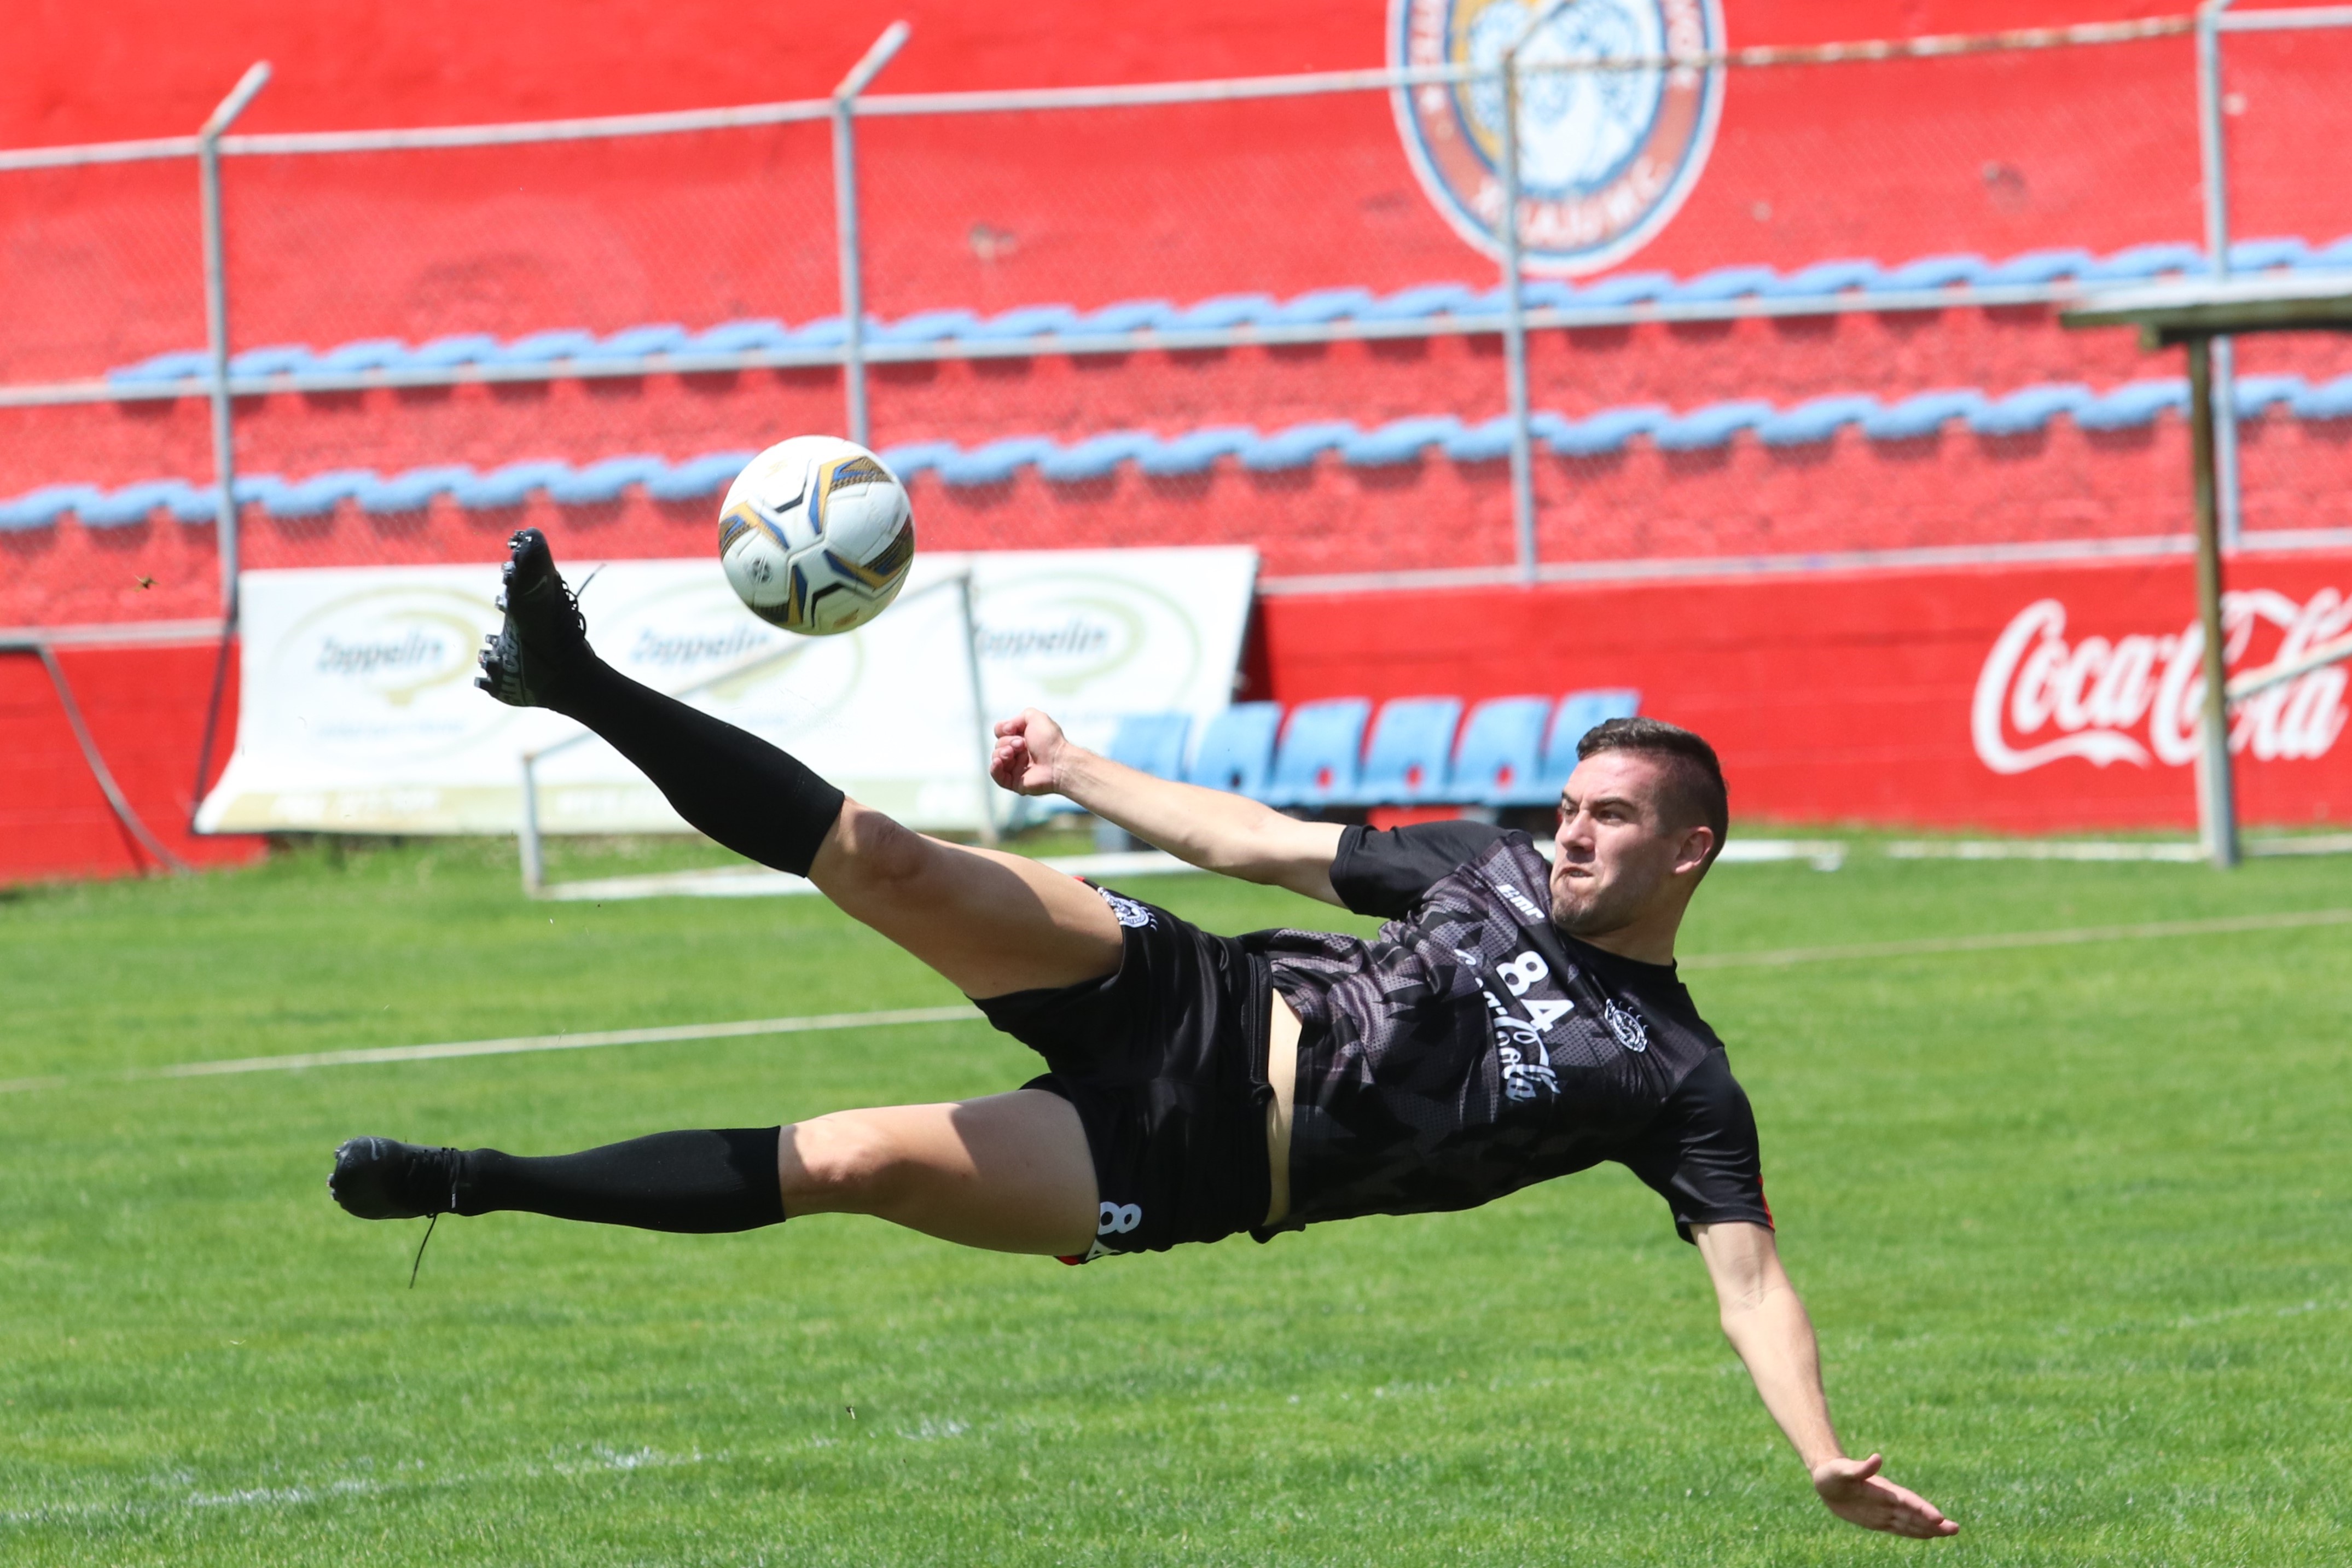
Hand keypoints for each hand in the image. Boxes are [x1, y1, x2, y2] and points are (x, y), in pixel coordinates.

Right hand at [989, 709, 1073, 796]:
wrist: (1058, 762)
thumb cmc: (1050, 740)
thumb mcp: (1036, 717)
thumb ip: (1019, 717)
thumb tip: (1005, 729)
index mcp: (1024, 738)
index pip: (1000, 732)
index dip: (1003, 730)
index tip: (1013, 730)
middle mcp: (1019, 753)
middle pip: (998, 744)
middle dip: (1006, 742)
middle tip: (1022, 744)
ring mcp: (1017, 768)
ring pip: (996, 758)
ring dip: (1001, 753)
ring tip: (1012, 753)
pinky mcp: (1015, 782)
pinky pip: (998, 777)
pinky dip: (994, 768)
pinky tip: (998, 762)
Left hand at [1811, 1454, 1957, 1537]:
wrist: (1827, 1480)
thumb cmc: (1833, 1473)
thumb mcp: (1843, 1470)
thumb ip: (1860, 1468)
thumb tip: (1877, 1458)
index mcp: (1884, 1490)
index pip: (1908, 1501)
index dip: (1923, 1509)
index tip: (1939, 1518)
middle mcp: (1888, 1501)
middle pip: (1915, 1514)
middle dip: (1934, 1522)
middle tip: (1955, 1529)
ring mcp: (1885, 1511)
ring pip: (1911, 1522)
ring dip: (1930, 1528)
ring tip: (1950, 1532)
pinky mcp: (1879, 1520)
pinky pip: (1900, 1528)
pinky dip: (1915, 1532)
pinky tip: (1928, 1535)